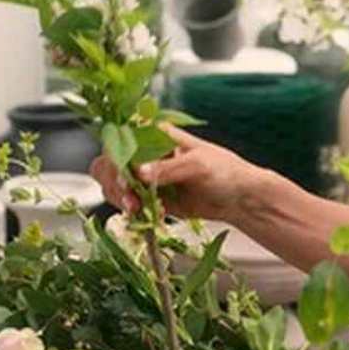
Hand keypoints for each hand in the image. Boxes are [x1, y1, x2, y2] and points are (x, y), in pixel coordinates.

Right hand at [89, 124, 261, 223]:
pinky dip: (130, 211)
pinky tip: (149, 215)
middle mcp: (146, 152)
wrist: (239, 199)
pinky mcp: (148, 197)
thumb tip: (139, 173)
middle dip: (114, 181)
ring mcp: (145, 175)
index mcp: (157, 134)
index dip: (116, 157)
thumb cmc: (225, 171)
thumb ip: (168, 168)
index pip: (122, 138)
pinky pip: (127, 203)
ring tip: (138, 210)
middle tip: (130, 199)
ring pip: (113, 184)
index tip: (125, 177)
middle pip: (109, 162)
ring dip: (119, 198)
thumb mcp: (198, 165)